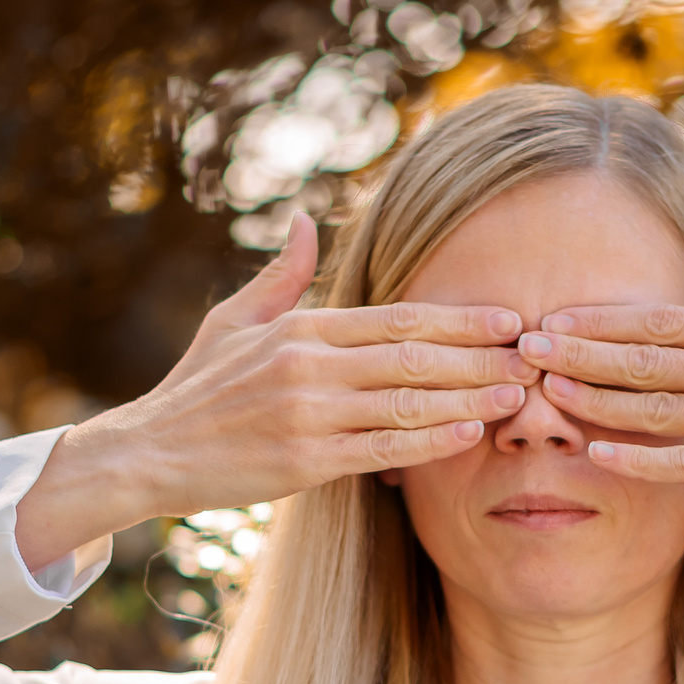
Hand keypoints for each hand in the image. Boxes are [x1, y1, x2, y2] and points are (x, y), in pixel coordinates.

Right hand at [16, 216, 533, 567]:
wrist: (149, 453)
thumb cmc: (198, 388)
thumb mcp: (233, 321)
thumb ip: (281, 276)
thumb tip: (303, 221)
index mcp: (300, 327)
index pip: (397, 318)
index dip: (458, 318)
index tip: (508, 317)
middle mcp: (307, 365)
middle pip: (413, 356)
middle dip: (480, 355)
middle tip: (534, 355)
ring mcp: (307, 414)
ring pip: (406, 401)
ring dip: (469, 397)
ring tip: (518, 395)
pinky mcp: (304, 462)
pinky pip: (381, 448)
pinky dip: (429, 440)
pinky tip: (468, 433)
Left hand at [516, 203, 683, 508]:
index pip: (662, 321)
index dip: (602, 320)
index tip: (555, 317)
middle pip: (643, 360)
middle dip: (577, 355)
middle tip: (522, 350)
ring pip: (654, 409)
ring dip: (592, 402)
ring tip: (541, 396)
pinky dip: (639, 460)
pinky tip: (597, 454)